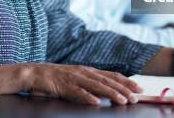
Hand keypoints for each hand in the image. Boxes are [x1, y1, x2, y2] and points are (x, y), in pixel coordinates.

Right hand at [0, 63, 142, 105]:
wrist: (33, 74)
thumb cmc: (54, 79)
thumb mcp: (75, 79)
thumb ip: (89, 84)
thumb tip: (104, 93)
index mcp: (87, 70)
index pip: (111, 75)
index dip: (126, 81)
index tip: (139, 88)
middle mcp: (83, 72)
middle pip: (107, 80)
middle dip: (123, 88)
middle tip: (136, 96)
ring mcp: (74, 78)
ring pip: (96, 86)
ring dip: (111, 93)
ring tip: (122, 100)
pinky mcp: (63, 86)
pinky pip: (78, 92)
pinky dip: (88, 97)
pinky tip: (96, 103)